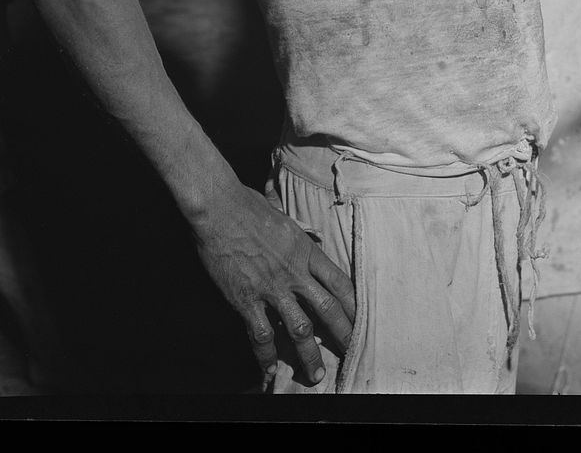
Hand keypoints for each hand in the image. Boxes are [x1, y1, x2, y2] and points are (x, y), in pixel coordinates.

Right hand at [194, 183, 355, 386]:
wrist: (219, 209)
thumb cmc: (248, 206)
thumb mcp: (284, 216)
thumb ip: (298, 233)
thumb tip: (309, 234)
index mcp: (306, 250)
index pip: (339, 282)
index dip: (353, 304)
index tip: (361, 319)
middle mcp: (294, 272)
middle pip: (328, 309)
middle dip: (343, 334)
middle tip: (352, 352)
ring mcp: (271, 288)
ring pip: (299, 330)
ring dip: (310, 355)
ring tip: (316, 375)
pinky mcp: (247, 300)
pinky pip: (262, 335)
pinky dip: (267, 356)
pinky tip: (271, 370)